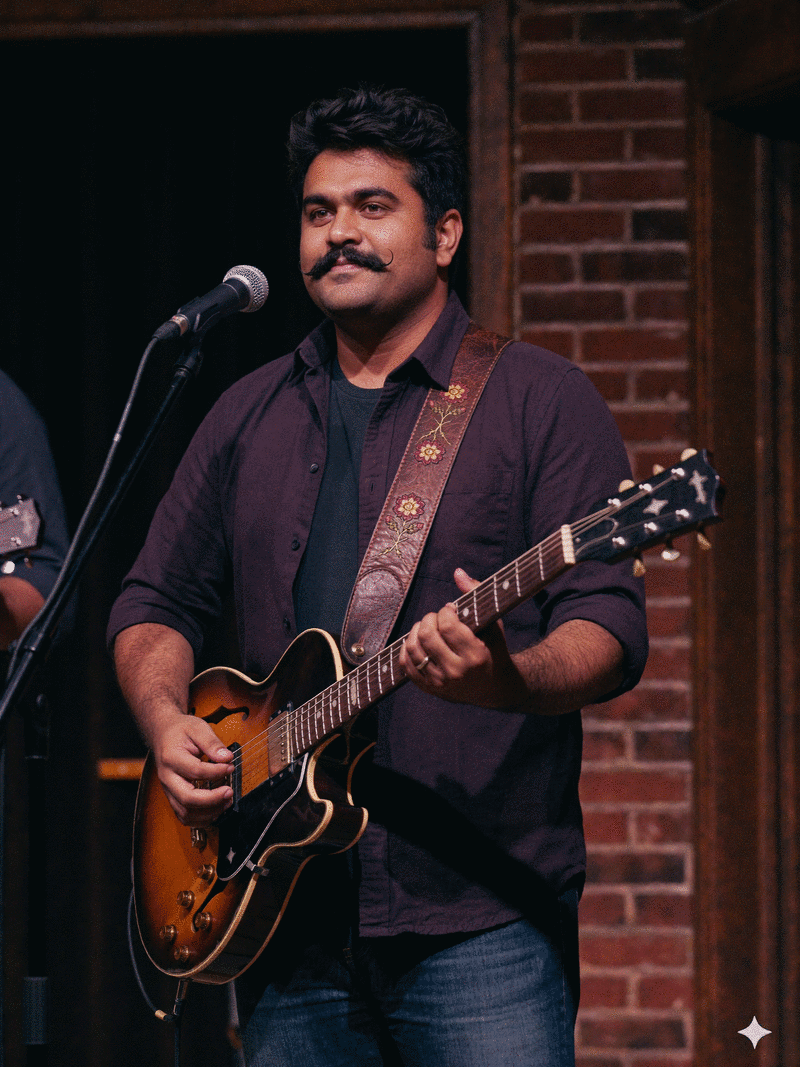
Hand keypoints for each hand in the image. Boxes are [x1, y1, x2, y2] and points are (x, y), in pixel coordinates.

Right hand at [151, 714, 234, 825]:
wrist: (163, 734)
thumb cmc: (181, 731)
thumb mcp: (197, 728)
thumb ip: (212, 742)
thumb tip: (226, 757)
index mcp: (171, 758)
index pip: (196, 771)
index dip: (216, 772)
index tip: (230, 766)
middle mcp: (167, 778)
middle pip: (187, 799)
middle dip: (212, 800)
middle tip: (230, 792)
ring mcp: (168, 790)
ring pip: (185, 813)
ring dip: (209, 812)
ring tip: (227, 801)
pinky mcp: (173, 797)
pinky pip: (184, 817)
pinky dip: (201, 819)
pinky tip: (217, 809)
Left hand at [399, 568, 528, 707]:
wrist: (495, 688)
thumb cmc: (494, 649)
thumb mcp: (493, 624)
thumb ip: (476, 595)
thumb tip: (457, 572)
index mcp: (475, 656)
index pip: (448, 625)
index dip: (445, 611)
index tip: (451, 610)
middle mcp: (456, 672)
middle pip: (427, 635)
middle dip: (429, 619)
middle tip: (437, 618)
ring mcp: (440, 683)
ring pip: (413, 649)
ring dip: (416, 631)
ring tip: (427, 628)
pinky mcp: (429, 689)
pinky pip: (405, 665)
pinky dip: (407, 649)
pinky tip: (418, 642)